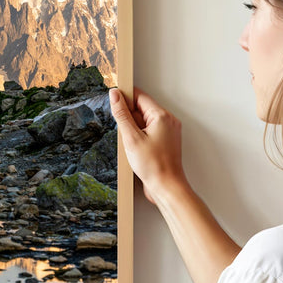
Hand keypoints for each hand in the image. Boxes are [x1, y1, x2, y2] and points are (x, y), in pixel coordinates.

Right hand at [108, 86, 187, 204]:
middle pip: (142, 109)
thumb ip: (122, 114)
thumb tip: (115, 95)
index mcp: (162, 116)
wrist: (166, 187)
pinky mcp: (165, 141)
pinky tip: (137, 150)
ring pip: (145, 122)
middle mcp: (168, 121)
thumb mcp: (131, 138)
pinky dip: (140, 138)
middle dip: (129, 118)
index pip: (140, 96)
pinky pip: (149, 132)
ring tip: (133, 146)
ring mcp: (168, 131)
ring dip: (134, 130)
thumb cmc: (153, 166)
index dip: (125, 98)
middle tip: (125, 135)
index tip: (113, 101)